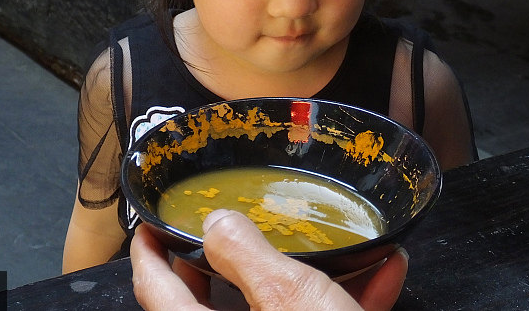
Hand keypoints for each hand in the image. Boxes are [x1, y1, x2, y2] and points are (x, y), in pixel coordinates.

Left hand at [130, 210, 407, 310]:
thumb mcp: (287, 298)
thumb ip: (246, 255)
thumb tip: (216, 225)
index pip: (155, 290)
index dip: (149, 252)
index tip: (151, 226)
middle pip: (207, 305)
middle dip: (219, 263)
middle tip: (223, 229)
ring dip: (303, 278)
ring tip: (326, 246)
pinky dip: (340, 303)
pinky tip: (379, 278)